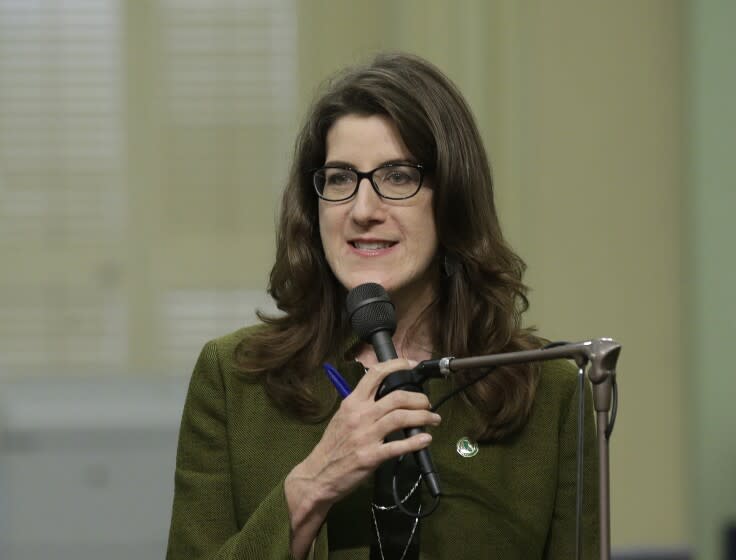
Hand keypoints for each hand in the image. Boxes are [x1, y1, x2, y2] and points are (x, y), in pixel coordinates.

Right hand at [284, 358, 440, 557]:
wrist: (317, 474)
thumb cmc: (333, 446)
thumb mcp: (343, 417)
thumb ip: (363, 405)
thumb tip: (387, 395)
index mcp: (352, 402)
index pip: (375, 374)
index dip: (397, 365)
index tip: (412, 365)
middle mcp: (360, 415)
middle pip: (397, 396)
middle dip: (419, 398)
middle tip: (427, 404)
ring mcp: (365, 436)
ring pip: (401, 417)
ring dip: (423, 417)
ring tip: (433, 419)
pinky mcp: (371, 456)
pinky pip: (398, 446)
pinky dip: (416, 442)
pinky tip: (426, 440)